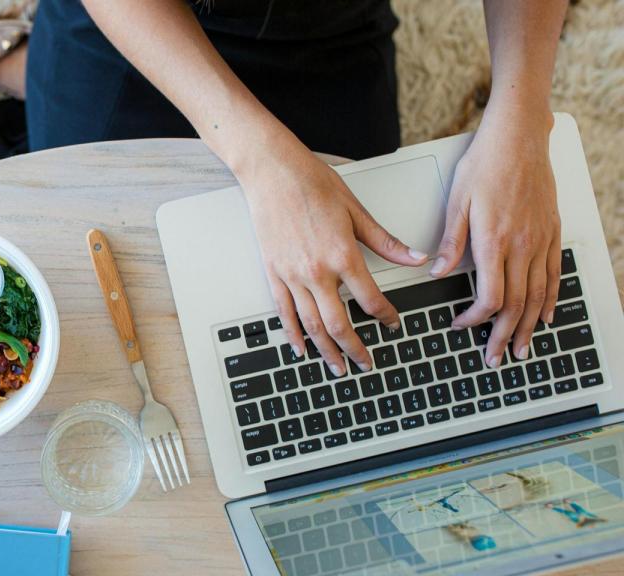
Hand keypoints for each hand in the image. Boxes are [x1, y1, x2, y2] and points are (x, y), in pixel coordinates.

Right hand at [239, 144, 427, 376]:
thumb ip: (385, 242)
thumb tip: (415, 258)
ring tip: (337, 367)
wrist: (272, 172)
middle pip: (338, 324)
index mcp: (342, 255)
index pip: (370, 299)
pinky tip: (300, 348)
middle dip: (355, 349)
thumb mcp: (356, 211)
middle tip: (366, 364)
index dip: (385, 316)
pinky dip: (292, 334)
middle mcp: (316, 271)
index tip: (392, 324)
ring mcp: (291, 275)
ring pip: (311, 326)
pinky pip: (284, 312)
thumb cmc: (311, 183)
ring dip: (325, 351)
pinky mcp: (273, 273)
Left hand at [431, 109, 558, 367]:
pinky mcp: (551, 232)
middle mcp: (522, 245)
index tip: (462, 326)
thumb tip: (437, 272)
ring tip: (522, 349)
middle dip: (505, 336)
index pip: (490, 297)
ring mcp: (540, 240)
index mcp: (494, 240)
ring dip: (529, 326)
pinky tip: (546, 316)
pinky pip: (554, 275)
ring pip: (538, 296)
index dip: (476, 319)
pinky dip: (550, 300)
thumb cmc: (484, 163)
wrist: (520, 136)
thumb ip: (450, 242)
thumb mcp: (456, 201)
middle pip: (517, 304)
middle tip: (497, 358)